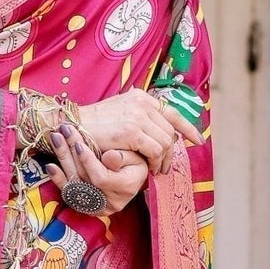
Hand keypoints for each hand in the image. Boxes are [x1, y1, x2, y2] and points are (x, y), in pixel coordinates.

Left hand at [44, 126, 149, 214]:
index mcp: (127, 187)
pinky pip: (69, 193)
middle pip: (84, 179)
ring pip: (74, 184)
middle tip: (63, 131)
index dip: (88, 161)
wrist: (129, 173)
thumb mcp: (135, 155)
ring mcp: (98, 206)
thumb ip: (122, 156)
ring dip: (63, 160)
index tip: (79, 143)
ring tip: (55, 139)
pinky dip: (58, 179)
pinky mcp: (86, 207)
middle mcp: (112, 202)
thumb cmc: (134, 160)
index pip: (101, 178)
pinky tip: (50, 165)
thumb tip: (110, 157)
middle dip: (72, 153)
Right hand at [76, 89, 201, 173]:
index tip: (197, 140)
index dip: (188, 128)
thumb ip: (140, 120)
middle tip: (164, 168)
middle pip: (170, 131)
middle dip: (171, 153)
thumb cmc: (93, 126)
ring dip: (163, 160)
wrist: (72, 127)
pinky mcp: (131, 131)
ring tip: (156, 171)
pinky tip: (149, 169)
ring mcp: (137, 116)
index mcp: (141, 97)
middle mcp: (142, 103)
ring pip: (166, 142)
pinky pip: (155, 150)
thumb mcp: (120, 115)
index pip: (172, 112)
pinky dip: (155, 162)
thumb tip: (164, 134)